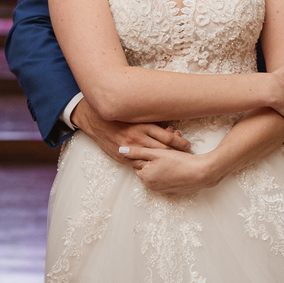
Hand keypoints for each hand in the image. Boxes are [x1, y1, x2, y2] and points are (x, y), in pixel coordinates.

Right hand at [72, 97, 191, 165]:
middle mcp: (137, 138)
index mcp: (143, 126)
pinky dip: (148, 166)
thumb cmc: (119, 116)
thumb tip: (171, 129)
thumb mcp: (137, 115)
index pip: (168, 137)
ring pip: (152, 159)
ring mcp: (129, 149)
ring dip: (164, 161)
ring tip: (175, 163)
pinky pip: (139, 165)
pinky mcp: (122, 158)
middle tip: (187, 156)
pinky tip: (156, 167)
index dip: (181, 143)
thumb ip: (153, 122)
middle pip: (164, 150)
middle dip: (177, 154)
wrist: (95, 120)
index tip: (188, 145)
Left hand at [116, 145, 212, 195]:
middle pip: (148, 167)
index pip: (138, 162)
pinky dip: (169, 171)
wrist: (201, 173)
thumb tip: (120, 150)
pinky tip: (178, 163)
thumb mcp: (155, 153)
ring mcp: (162, 189)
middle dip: (155, 156)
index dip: (147, 152)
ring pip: (158, 171)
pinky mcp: (172, 190)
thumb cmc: (178, 161)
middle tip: (167, 147)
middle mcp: (151, 186)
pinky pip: (166, 178)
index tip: (157, 145)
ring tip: (174, 153)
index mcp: (145, 176)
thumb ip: (136, 151)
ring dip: (163, 162)